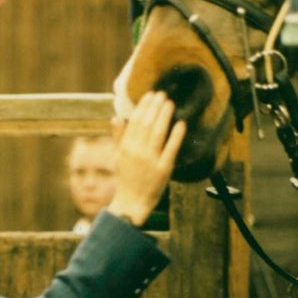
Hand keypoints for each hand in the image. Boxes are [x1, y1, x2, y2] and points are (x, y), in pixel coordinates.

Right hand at [107, 91, 185, 225]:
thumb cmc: (125, 179)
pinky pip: (171, 149)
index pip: (135, 122)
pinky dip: (176, 135)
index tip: (150, 95)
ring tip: (170, 103)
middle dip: (155, 107)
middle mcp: (137, 152)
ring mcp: (151, 160)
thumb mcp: (117, 157)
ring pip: (158, 133)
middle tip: (162, 94)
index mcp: (125, 148)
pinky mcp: (163, 169)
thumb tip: (116, 118)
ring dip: (164, 116)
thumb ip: (118, 137)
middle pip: (147, 124)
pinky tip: (181, 124)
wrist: (131, 203)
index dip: (143, 107)